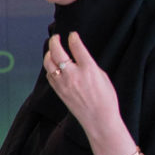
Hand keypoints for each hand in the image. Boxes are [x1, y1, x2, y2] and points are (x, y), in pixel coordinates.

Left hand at [43, 33, 127, 153]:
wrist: (99, 119)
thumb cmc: (106, 99)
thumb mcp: (102, 77)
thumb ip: (89, 65)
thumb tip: (79, 58)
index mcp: (88, 69)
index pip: (76, 47)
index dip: (73, 38)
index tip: (72, 35)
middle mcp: (73, 74)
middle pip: (57, 52)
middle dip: (55, 41)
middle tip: (56, 37)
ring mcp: (63, 83)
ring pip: (48, 63)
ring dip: (49, 53)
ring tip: (52, 50)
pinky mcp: (59, 91)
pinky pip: (49, 75)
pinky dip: (49, 67)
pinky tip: (53, 65)